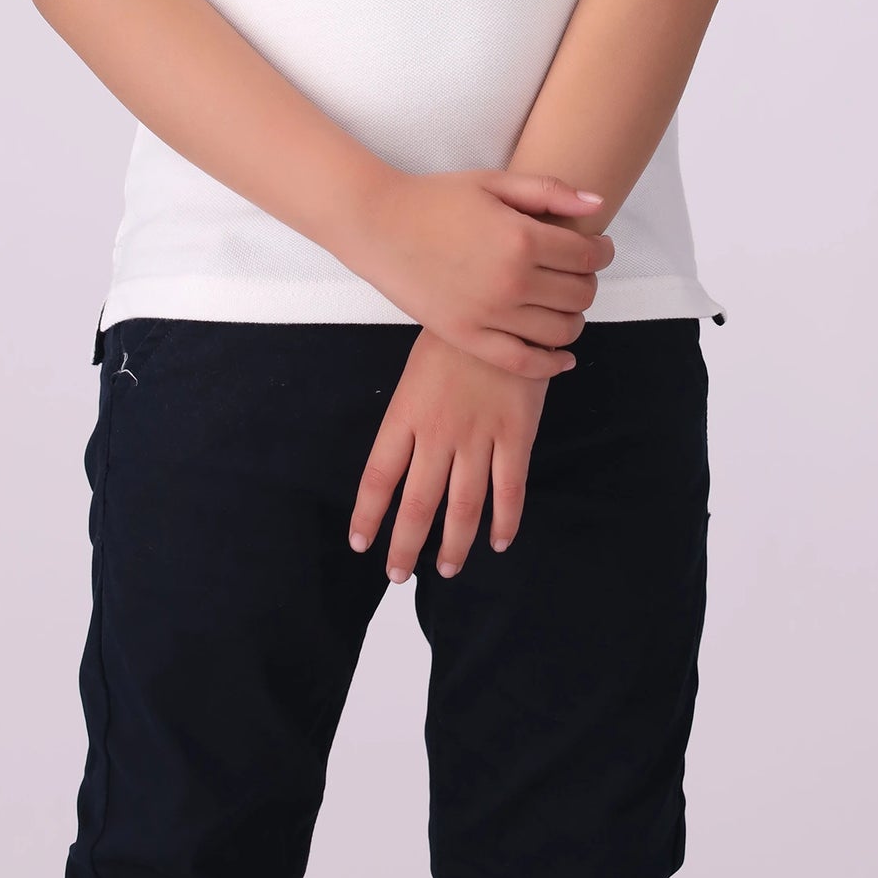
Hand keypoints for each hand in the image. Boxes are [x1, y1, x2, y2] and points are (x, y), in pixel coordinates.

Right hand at [345, 167, 614, 377]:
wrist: (378, 225)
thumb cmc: (435, 198)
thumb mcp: (493, 182)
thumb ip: (549, 191)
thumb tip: (599, 204)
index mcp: (522, 238)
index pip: (588, 256)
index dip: (603, 252)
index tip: (599, 247)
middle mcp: (512, 281)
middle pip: (580, 294)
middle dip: (589, 282)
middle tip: (578, 272)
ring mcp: (490, 315)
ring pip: (561, 331)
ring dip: (574, 318)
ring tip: (565, 304)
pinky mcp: (468, 337)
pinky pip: (523, 362)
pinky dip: (551, 364)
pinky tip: (561, 356)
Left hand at [348, 327, 551, 580]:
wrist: (499, 304)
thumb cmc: (451, 336)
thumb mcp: (414, 372)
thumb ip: (408, 418)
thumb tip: (398, 462)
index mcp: (406, 414)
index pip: (378, 477)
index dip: (368, 515)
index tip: (361, 542)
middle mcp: (438, 432)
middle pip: (418, 503)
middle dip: (406, 544)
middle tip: (398, 574)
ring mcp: (479, 435)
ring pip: (464, 505)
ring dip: (454, 543)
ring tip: (446, 569)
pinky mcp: (516, 433)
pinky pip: (509, 488)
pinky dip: (505, 520)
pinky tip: (499, 541)